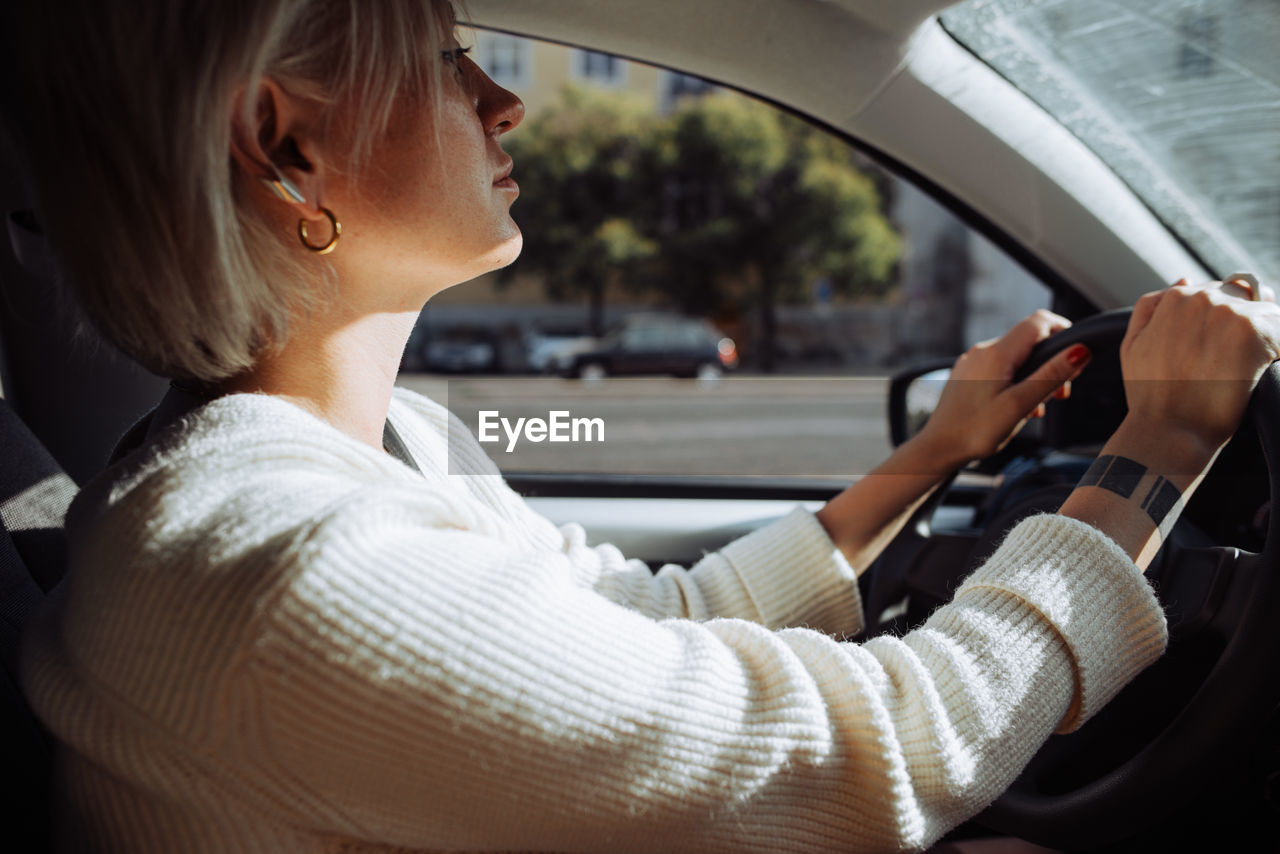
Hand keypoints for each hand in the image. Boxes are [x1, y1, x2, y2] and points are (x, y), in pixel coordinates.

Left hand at [919, 309, 1091, 465]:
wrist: (937, 448)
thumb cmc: (975, 431)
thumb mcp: (1019, 405)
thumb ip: (1051, 375)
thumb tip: (1080, 350)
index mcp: (996, 353)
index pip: (1038, 321)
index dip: (1063, 330)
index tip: (1077, 355)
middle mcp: (981, 351)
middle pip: (1028, 341)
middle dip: (1050, 363)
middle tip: (1060, 394)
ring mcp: (972, 363)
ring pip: (1015, 358)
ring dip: (1033, 377)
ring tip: (1035, 408)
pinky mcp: (967, 375)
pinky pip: (999, 370)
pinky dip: (1015, 383)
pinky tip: (1016, 408)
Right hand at [1121, 279, 1279, 456]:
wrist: (1169, 430)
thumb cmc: (1150, 395)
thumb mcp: (1132, 345)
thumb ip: (1151, 307)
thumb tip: (1183, 280)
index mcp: (1176, 298)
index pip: (1219, 291)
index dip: (1223, 321)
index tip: (1221, 349)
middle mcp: (1204, 298)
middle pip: (1246, 297)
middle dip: (1246, 324)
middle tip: (1233, 361)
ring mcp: (1232, 314)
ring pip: (1269, 313)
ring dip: (1264, 338)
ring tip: (1245, 369)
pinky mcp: (1256, 335)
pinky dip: (1277, 352)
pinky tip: (1261, 371)